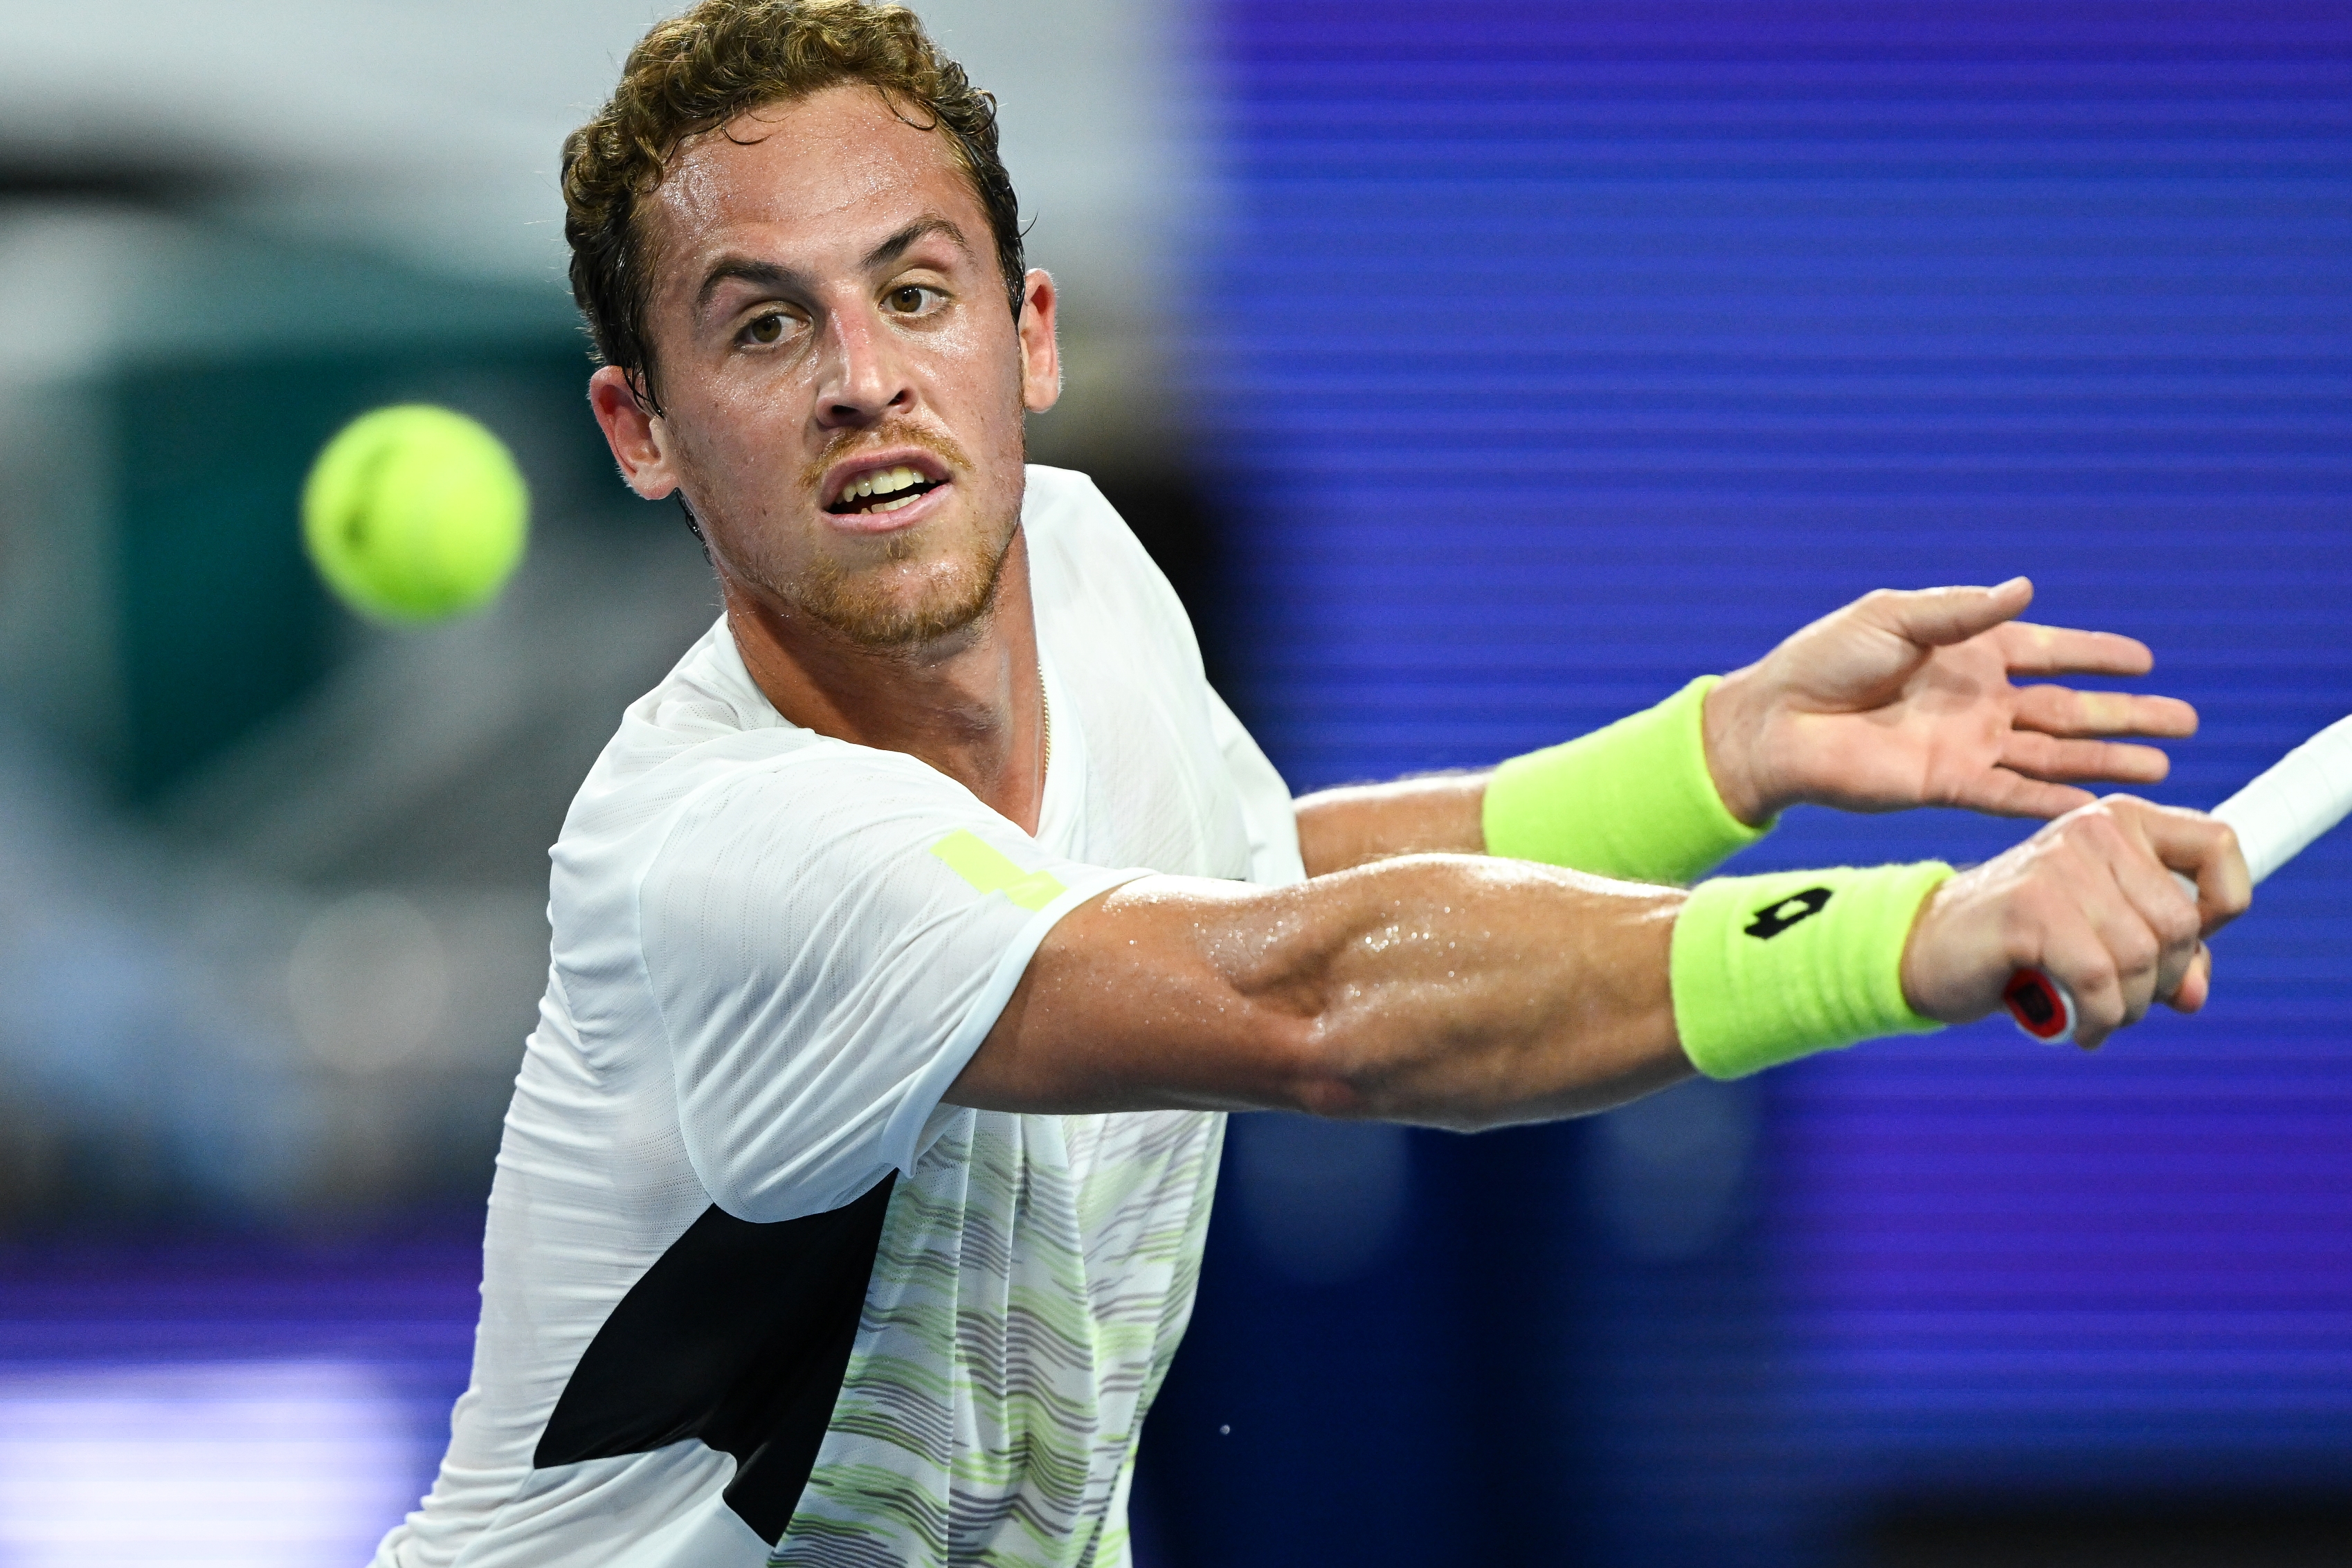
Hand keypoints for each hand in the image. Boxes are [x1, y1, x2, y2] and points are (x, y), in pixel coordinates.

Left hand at [1702, 578, 2197, 824]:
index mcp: (1969, 651)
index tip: (2148, 660)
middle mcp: (1978, 700)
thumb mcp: (1893, 618)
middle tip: (2185, 721)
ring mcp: (1968, 745)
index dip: (2098, 655)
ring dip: (2106, 763)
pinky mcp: (1947, 784)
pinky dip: (2054, 802)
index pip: (2051, 651)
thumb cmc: (1824, 660)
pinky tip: (2097, 808)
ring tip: (2163, 769)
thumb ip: (1961, 611)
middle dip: (2126, 715)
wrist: (1776, 721)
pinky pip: (2012, 795)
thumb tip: (2026, 589)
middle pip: (2069, 710)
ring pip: (2053, 756)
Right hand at [1899, 796, 2251, 1048]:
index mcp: (2118, 820)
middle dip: (2162, 979)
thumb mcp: (2101, 937)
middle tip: (2123, 999)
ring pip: (2142, 956)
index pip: (2219, 844)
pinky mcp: (2030, 906)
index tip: (2188, 944)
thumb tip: (2194, 993)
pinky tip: (2078, 1029)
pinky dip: (2098, 1017)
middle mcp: (2092, 828)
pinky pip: (2099, 978)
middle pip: (2180, 922)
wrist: (1925, 949)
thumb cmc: (2019, 942)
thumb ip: (2160, 954)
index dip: (2224, 905)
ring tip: (2097, 1015)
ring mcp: (2059, 863)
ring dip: (2127, 1006)